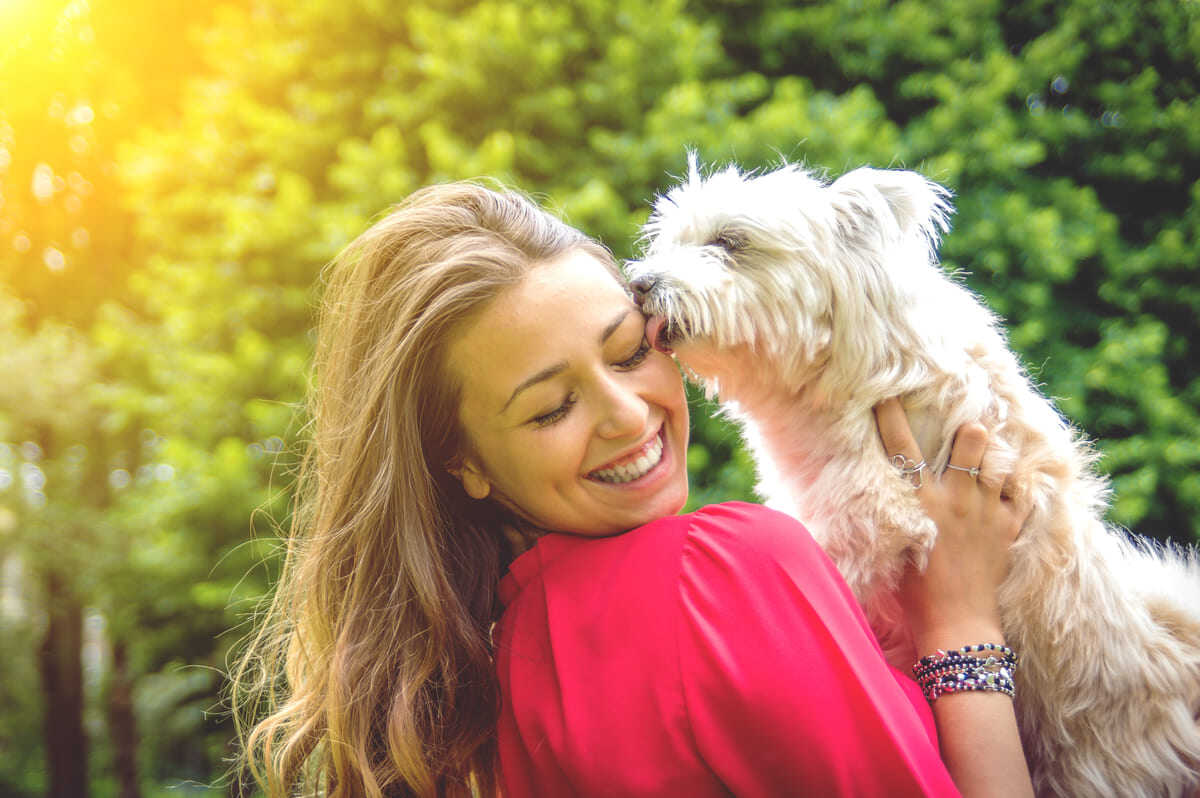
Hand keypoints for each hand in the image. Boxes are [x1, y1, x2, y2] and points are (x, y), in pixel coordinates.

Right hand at [873, 398, 1029, 652]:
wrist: (956, 625)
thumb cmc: (915, 593)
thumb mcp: (895, 546)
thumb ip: (895, 515)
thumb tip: (881, 499)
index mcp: (921, 501)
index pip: (903, 447)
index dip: (892, 416)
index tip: (888, 395)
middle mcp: (956, 499)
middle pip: (970, 443)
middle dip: (969, 431)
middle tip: (968, 426)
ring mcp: (987, 512)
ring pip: (998, 466)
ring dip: (993, 459)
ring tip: (990, 454)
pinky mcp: (1008, 530)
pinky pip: (1018, 497)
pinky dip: (1014, 490)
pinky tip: (1008, 489)